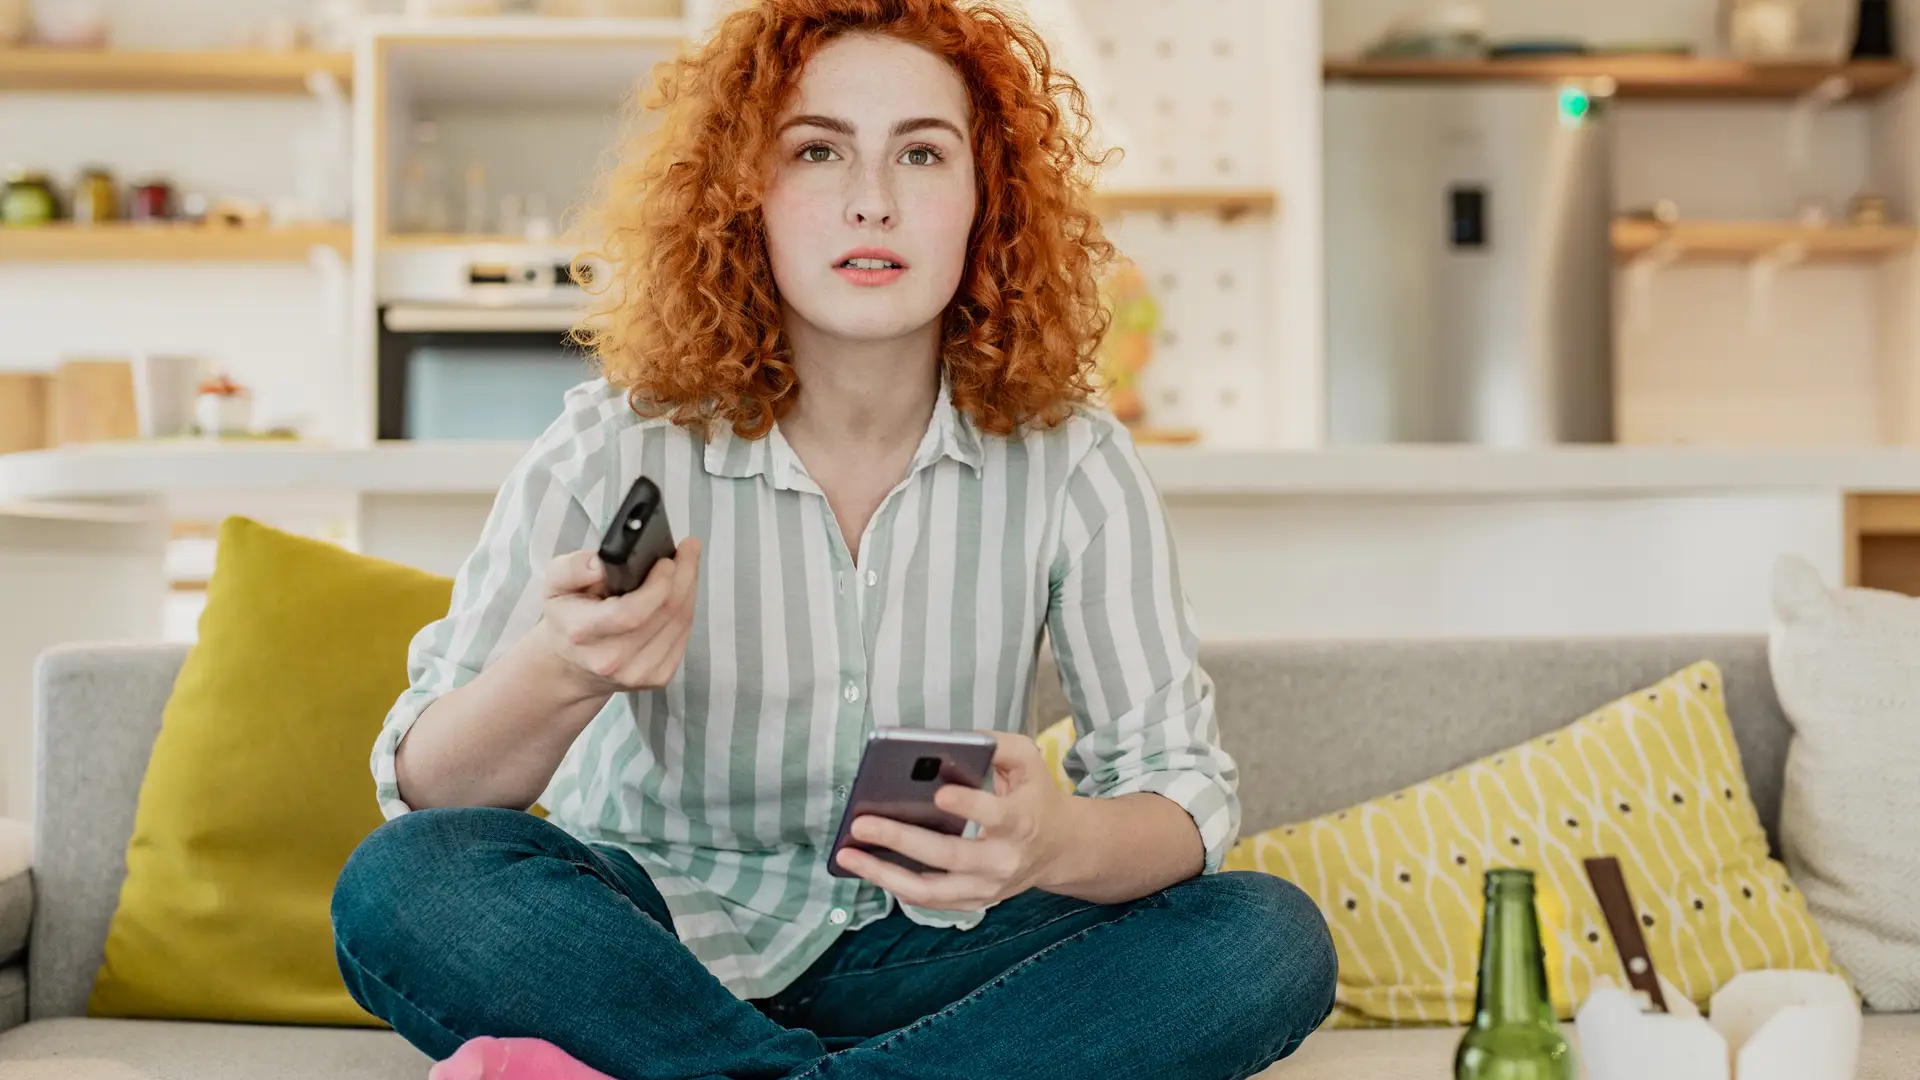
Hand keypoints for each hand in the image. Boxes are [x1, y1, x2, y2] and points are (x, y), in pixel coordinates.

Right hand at [533, 538, 700, 694]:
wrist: (571, 665)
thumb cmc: (567, 619)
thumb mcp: (555, 585)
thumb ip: (573, 568)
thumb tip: (601, 562)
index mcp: (583, 633)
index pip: (630, 613)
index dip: (657, 585)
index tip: (667, 560)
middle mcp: (611, 659)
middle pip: (664, 614)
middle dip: (683, 576)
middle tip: (688, 550)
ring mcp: (637, 672)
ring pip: (680, 623)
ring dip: (689, 589)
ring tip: (686, 566)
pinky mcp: (657, 677)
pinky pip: (684, 636)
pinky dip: (687, 610)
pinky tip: (681, 593)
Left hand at [834, 732, 1076, 910]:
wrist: (1059, 848)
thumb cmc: (1034, 796)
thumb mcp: (1029, 760)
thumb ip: (998, 744)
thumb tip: (951, 741)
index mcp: (1021, 821)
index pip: (996, 815)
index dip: (968, 805)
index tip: (938, 793)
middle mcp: (1004, 859)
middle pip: (950, 855)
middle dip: (902, 839)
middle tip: (861, 823)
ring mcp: (987, 887)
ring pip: (931, 890)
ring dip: (885, 875)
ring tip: (847, 855)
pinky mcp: (972, 901)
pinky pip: (928, 901)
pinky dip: (895, 886)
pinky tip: (867, 866)